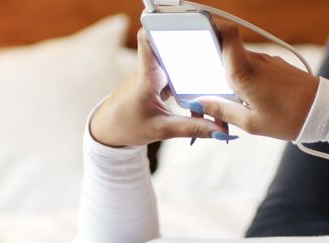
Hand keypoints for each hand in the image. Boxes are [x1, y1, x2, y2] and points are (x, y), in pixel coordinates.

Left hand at [90, 29, 226, 146]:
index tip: (182, 25)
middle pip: (171, 49)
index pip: (148, 41)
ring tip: (213, 71)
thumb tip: (219, 130)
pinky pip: (176, 75)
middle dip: (192, 49)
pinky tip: (201, 89)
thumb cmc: (126, 127)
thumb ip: (191, 128)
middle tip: (213, 54)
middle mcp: (149, 71)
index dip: (161, 28)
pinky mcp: (156, 81)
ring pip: (176, 63)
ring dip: (192, 67)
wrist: (109, 130)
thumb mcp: (162, 131)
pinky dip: (188, 81)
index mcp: (146, 78)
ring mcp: (153, 75)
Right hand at [192, 24, 319, 139]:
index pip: (225, 33)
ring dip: (232, 81)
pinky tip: (252, 102)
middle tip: (213, 96)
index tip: (198, 44)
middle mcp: (254, 60)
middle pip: (226, 53)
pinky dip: (247, 83)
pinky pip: (253, 70)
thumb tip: (199, 104)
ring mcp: (267, 61)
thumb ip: (221, 111)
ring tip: (237, 106)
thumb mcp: (251, 122)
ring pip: (239, 64)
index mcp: (243, 71)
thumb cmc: (289, 118)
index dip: (210, 31)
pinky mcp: (276, 67)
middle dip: (214, 72)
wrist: (324, 112)